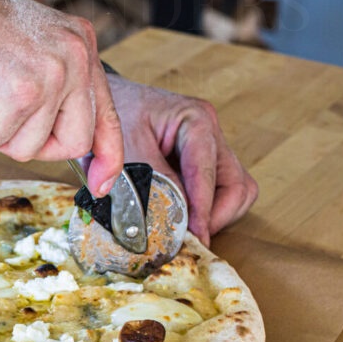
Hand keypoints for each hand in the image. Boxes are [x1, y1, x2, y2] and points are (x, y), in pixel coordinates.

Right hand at [0, 0, 123, 194]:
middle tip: (6, 118)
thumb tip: (66, 136)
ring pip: (31, 147)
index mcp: (80, 42)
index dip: (107, 156)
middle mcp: (74, 57)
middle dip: (38, 144)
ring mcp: (49, 78)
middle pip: (75, 141)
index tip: (101, 183)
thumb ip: (56, 83)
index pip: (106, 114)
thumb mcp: (29, 45)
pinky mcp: (18, 98)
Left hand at [107, 75, 257, 244]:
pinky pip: (222, 193)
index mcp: (196, 119)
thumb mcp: (128, 147)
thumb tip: (173, 222)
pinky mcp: (206, 164)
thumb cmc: (116, 115)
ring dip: (217, 216)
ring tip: (185, 229)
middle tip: (191, 239)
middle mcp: (212, 134)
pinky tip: (183, 217)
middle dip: (217, 216)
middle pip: (237, 186)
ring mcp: (212, 149)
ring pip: (237, 192)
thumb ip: (152, 182)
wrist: (104, 102)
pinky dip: (209, 211)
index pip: (208, 173)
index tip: (196, 238)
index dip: (203, 211)